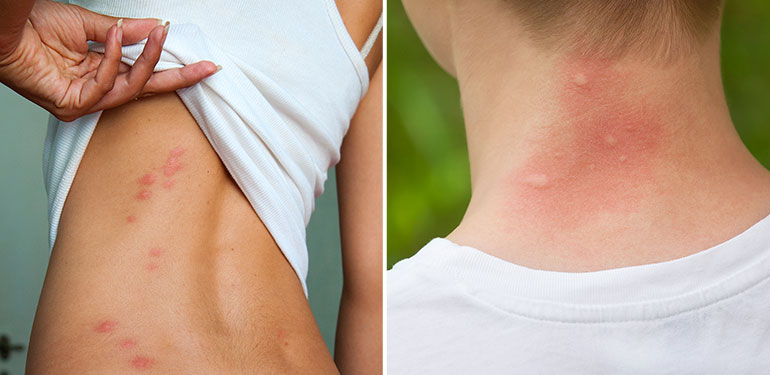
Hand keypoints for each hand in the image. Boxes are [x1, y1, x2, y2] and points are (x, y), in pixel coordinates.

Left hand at [0, 0, 218, 121]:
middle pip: (146, 88)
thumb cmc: (34, 27)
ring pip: (131, 87)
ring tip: (159, 34)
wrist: (3, 31)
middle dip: (179, 77)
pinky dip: (112, 58)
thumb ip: (124, 32)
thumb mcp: (91, 24)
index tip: (199, 61)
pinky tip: (112, 35)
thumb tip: (154, 30)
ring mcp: (85, 100)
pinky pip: (105, 85)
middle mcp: (95, 89)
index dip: (170, 66)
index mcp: (100, 71)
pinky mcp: (73, 105)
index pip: (143, 73)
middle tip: (207, 67)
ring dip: (148, 60)